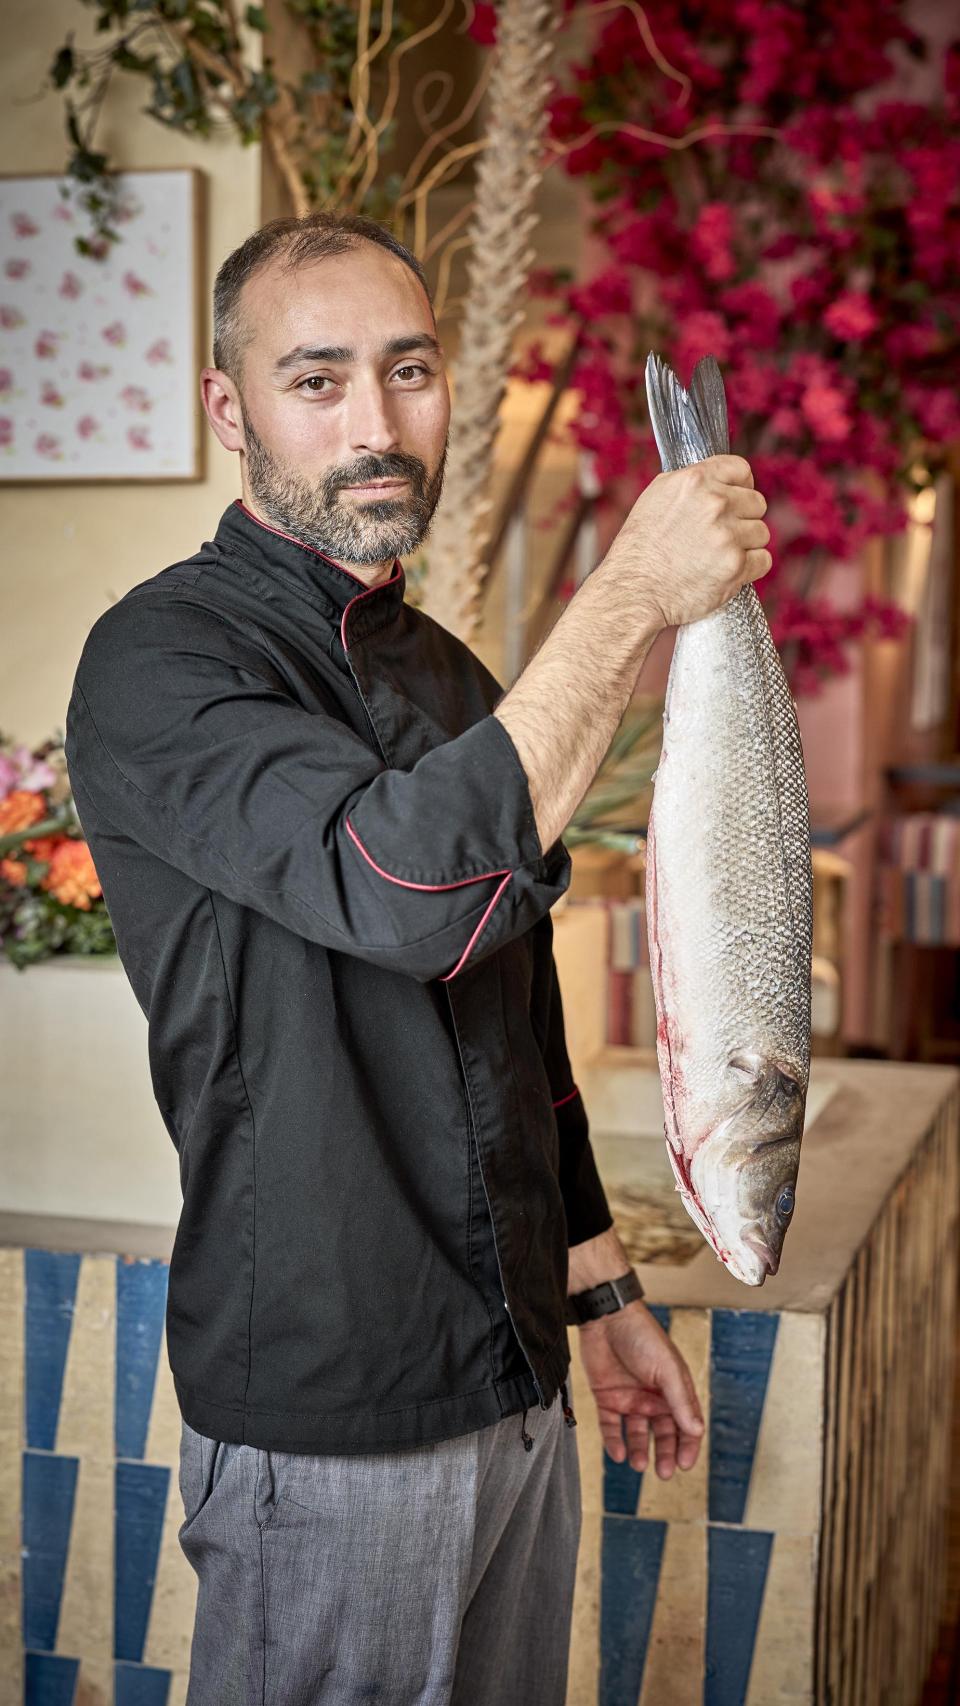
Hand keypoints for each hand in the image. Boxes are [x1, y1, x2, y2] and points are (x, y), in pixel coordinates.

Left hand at [576, 1301, 704, 1477]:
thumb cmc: (643, 1336)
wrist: (607, 1318)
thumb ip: (680, 1401)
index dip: (688, 1445)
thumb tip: (696, 1430)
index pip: (687, 1424)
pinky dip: (615, 1442)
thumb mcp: (667, 1369)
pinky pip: (612, 1426)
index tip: (685, 1464)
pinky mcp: (607, 1398)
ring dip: (640, 1450)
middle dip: (665, 1454)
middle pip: (663, 1434)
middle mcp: (653, 1397)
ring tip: (639, 1464)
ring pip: (638, 1434)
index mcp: (674, 1389)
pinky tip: (618, 1453)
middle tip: (664, 1472)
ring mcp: (630, 1399)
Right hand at [603, 453, 770, 630]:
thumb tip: (717, 479)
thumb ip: (691, 483)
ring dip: (746, 545)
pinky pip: (763, 560)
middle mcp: (714, 503)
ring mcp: (727, 535)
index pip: (741, 469)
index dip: (740, 487)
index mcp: (695, 481)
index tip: (733, 501)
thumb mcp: (657, 497)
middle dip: (742, 519)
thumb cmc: (640, 548)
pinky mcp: (735, 566)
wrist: (633, 591)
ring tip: (718, 556)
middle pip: (757, 503)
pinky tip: (727, 571)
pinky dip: (750, 568)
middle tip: (720, 536)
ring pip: (761, 533)